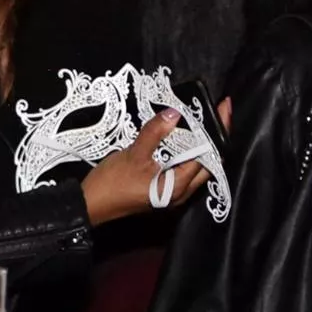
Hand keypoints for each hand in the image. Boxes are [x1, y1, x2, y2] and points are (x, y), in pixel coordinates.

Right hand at [80, 109, 210, 225]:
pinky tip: (180, 137)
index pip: (210, 154)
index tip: (222, 107)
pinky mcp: (162, 188)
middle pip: (209, 160)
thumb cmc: (111, 185)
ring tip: (200, 120)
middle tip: (214, 110)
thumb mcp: (133, 155)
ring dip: (200, 142)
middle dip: (214, 135)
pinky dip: (185, 150)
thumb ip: (155, 133)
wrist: (89, 205)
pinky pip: (183, 167)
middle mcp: (182, 191)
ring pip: (196, 164)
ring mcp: (172, 191)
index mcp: (180, 185)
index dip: (219, 129)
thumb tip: (174, 113)